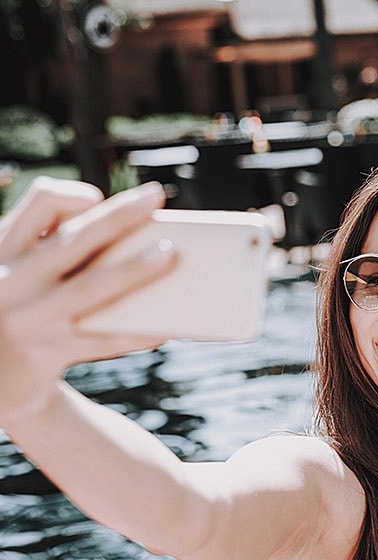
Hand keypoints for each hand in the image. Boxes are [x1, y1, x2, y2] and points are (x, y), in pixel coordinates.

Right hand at [0, 178, 171, 421]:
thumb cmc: (17, 314)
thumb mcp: (13, 274)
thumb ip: (45, 250)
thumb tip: (118, 230)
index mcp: (0, 250)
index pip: (39, 203)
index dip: (73, 195)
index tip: (99, 199)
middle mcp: (8, 280)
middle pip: (73, 238)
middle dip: (119, 214)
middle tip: (156, 195)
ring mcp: (27, 319)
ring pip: (90, 287)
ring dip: (135, 268)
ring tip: (168, 254)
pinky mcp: (45, 354)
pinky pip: (103, 340)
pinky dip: (137, 332)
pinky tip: (164, 327)